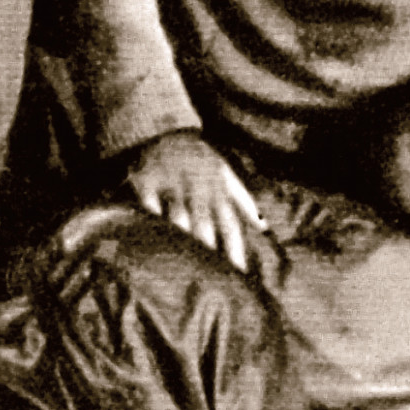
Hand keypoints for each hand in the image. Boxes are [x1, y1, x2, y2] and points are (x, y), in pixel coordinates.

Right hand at [123, 129, 277, 279]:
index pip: (230, 225)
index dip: (236, 252)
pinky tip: (153, 239)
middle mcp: (196, 185)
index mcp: (218, 188)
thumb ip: (243, 200)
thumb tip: (264, 227)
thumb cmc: (199, 158)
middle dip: (207, 250)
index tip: (238, 277)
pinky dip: (151, 221)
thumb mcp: (225, 172)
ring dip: (181, 240)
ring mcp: (170, 181)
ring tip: (182, 267)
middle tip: (207, 279)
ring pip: (178, 217)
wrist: (164, 129)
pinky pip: (148, 205)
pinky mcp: (145, 179)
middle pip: (204, 224)